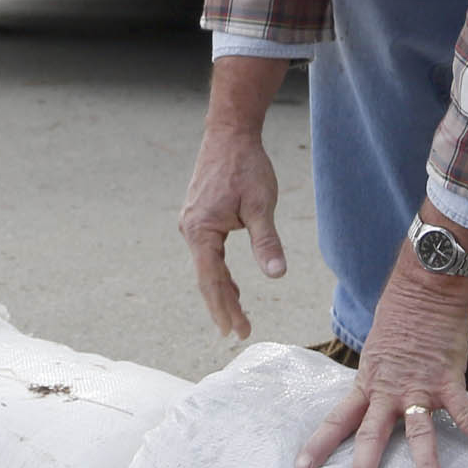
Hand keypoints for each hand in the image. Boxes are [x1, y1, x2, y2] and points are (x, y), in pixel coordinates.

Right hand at [179, 57, 293, 339]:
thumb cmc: (246, 166)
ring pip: (206, 267)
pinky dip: (219, 272)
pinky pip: (207, 253)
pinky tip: (230, 283)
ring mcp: (192, 223)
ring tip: (236, 315)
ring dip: (221, 291)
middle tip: (237, 333)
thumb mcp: (262, 205)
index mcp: (201, 231)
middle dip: (223, 306)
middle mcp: (190, 229)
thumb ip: (267, 242)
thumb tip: (277, 275)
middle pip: (206, 278)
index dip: (225, 307)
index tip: (237, 331)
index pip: (212, 280)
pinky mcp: (198, 216)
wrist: (229, 133)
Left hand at [296, 217, 467, 467]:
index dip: (320, 444)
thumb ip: (378, 377)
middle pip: (371, 435)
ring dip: (426, 465)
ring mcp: (419, 387)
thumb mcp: (377, 349)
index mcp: (368, 382)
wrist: (424, 285)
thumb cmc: (400, 314)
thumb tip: (376, 396)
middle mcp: (389, 390)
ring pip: (419, 432)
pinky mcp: (448, 380)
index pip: (338, 419)